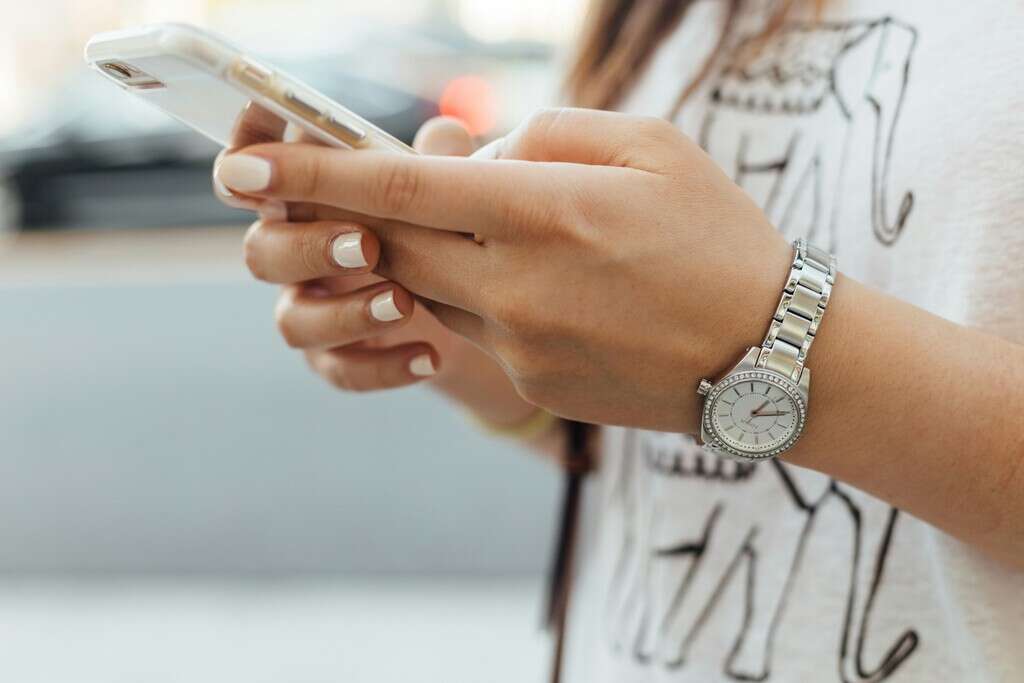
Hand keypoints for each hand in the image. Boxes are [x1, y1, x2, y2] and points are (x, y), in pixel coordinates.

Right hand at [213, 109, 485, 390]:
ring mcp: (311, 308)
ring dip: (345, 313)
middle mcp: (295, 251)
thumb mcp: (448, 190)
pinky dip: (384, 365)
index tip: (260, 153)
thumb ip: (439, 161)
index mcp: (306, 197)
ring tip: (405, 303)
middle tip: (368, 245)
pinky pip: (339, 370)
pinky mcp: (336, 358)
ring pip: (293, 321)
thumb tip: (446, 134)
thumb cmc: (443, 226)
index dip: (245, 155)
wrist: (476, 311)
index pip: (253, 171)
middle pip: (262, 251)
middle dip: (309, 247)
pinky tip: (430, 356)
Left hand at [215, 108, 792, 431]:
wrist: (771, 357)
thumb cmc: (720, 237)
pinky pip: (476, 328)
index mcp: (545, 211)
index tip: (242, 168)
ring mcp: (520, 344)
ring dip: (435, 253)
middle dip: (355, 215)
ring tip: (508, 233)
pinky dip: (485, 295)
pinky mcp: (531, 381)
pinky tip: (552, 288)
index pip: (400, 187)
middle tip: (342, 192)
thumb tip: (474, 153)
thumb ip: (548, 134)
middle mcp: (517, 284)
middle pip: (393, 243)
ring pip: (430, 287)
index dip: (313, 174)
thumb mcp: (651, 147)